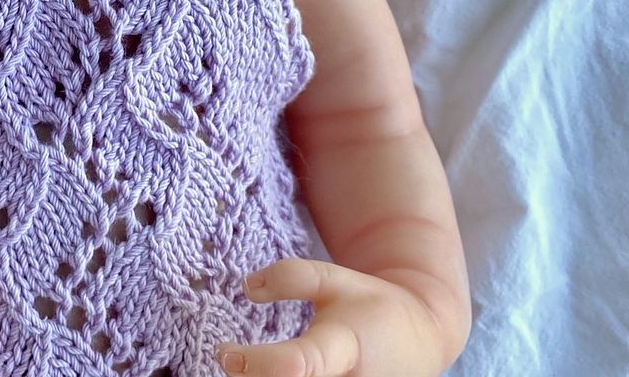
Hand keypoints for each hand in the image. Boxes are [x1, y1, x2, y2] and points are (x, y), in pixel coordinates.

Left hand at [216, 257, 456, 375]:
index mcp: (343, 349)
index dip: (254, 364)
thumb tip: (246, 287)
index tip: (223, 352)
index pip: (296, 366)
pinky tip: (271, 375)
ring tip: (251, 370)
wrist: (420, 338)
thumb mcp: (334, 279)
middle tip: (232, 366)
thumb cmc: (370, 307)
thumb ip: (291, 278)